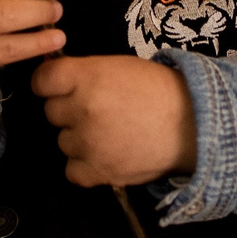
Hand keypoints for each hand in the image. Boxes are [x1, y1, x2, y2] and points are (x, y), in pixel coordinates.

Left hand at [33, 54, 196, 186]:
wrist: (194, 124)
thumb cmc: (160, 91)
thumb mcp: (119, 67)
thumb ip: (85, 73)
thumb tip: (58, 78)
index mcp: (87, 78)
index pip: (42, 80)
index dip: (49, 83)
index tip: (59, 86)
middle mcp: (83, 110)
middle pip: (52, 112)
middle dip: (70, 110)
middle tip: (99, 109)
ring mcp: (89, 143)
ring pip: (63, 141)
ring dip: (79, 138)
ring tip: (110, 132)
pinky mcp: (99, 171)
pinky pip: (72, 170)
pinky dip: (85, 165)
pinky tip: (104, 154)